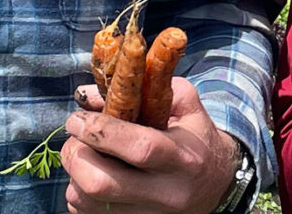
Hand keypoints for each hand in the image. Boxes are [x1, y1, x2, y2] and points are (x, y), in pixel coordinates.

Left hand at [61, 77, 238, 213]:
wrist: (217, 184)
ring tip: (84, 155)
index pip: (139, 147)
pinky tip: (92, 176)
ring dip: (74, 175)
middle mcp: (166, 193)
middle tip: (76, 138)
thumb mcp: (186, 105)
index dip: (100, 131)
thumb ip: (145, 89)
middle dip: (76, 156)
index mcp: (184, 157)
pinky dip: (79, 194)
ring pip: (88, 202)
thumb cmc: (197, 138)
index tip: (77, 118)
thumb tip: (89, 94)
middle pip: (102, 184)